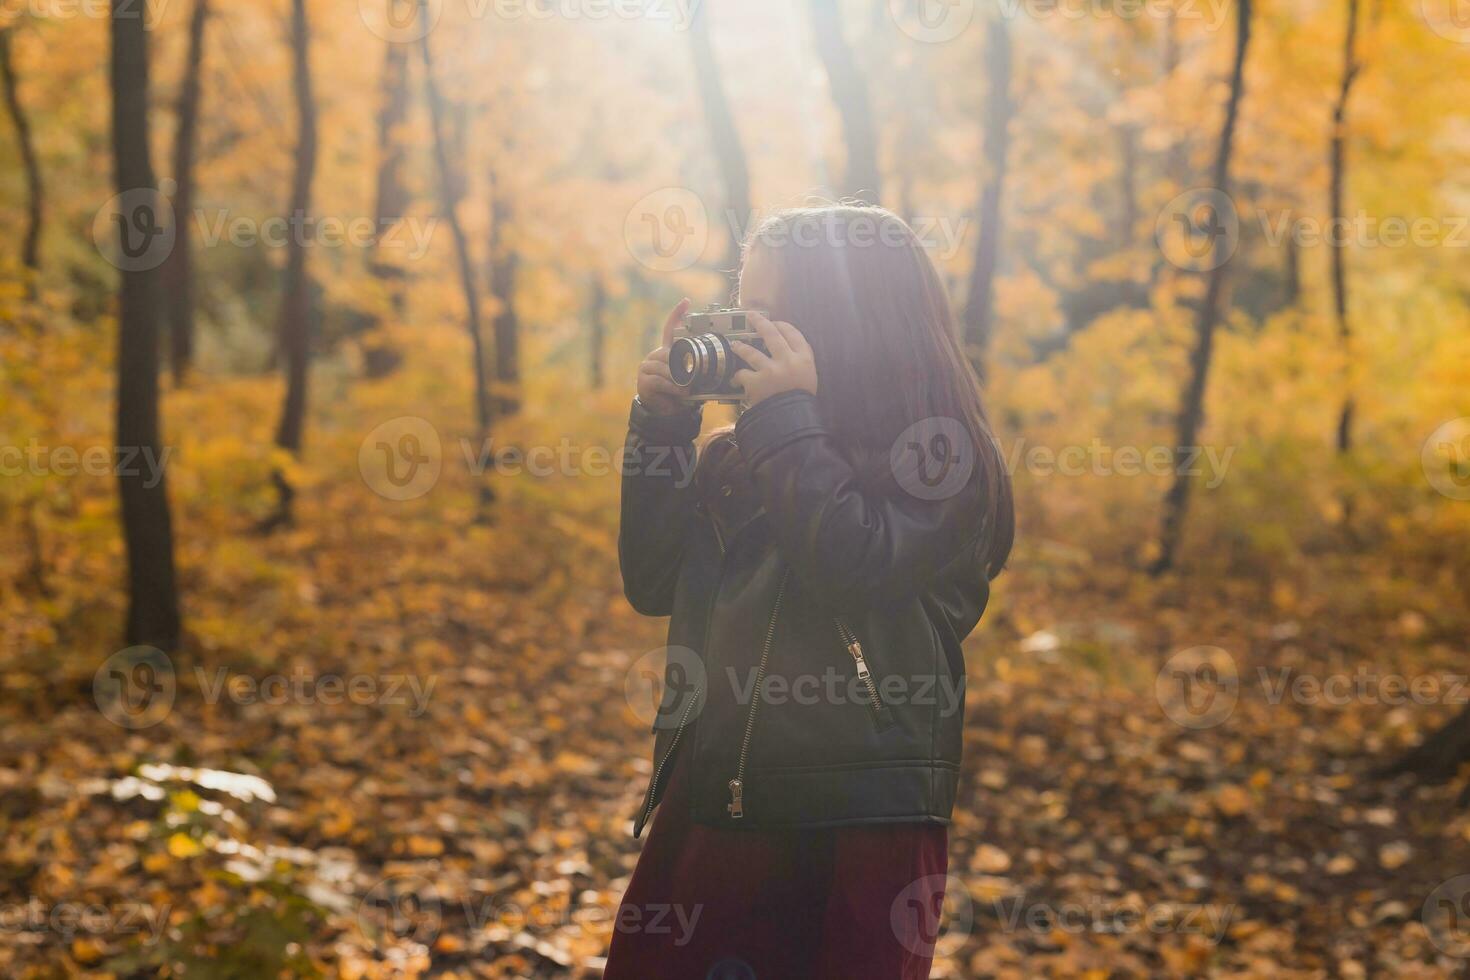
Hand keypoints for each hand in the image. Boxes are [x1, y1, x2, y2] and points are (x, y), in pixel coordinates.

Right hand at [636, 298, 692, 415]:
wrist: (665, 411)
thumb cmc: (679, 392)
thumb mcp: (689, 378)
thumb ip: (695, 368)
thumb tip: (713, 365)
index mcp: (667, 352)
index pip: (670, 329)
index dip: (677, 314)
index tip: (686, 302)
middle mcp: (655, 356)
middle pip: (669, 353)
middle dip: (682, 367)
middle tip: (692, 378)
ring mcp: (647, 367)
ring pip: (665, 368)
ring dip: (678, 379)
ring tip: (687, 388)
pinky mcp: (644, 380)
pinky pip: (660, 380)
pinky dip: (672, 387)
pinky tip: (679, 391)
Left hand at [729, 312, 817, 407]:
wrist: (792, 420)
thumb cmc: (802, 401)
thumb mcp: (810, 378)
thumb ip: (802, 363)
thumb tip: (790, 351)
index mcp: (804, 359)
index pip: (794, 334)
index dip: (783, 326)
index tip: (775, 322)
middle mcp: (787, 360)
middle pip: (772, 334)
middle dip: (759, 322)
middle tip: (751, 315)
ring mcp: (770, 370)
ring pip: (751, 351)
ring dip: (741, 347)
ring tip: (735, 345)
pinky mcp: (756, 381)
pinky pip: (742, 374)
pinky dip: (738, 377)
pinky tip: (735, 380)